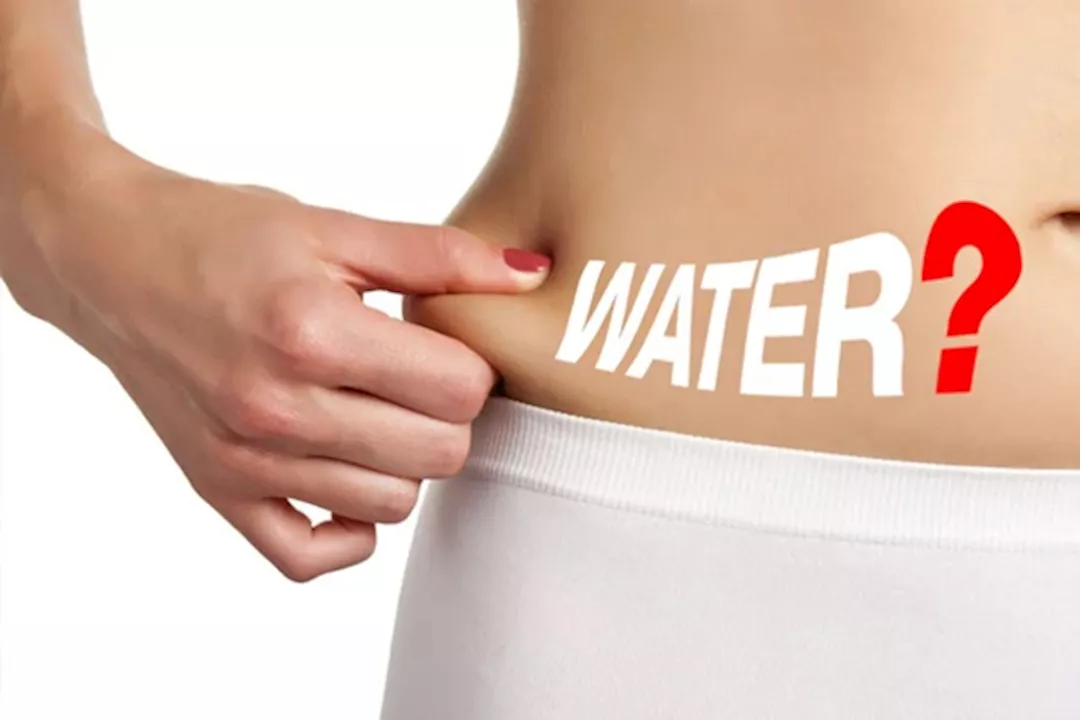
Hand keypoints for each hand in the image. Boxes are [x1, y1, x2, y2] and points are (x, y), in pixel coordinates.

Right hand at [37, 154, 549, 581]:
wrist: (109, 259)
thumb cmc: (224, 234)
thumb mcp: (332, 227)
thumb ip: (439, 255)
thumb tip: (532, 276)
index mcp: (312, 333)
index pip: (460, 391)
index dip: (473, 364)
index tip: (444, 343)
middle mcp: (276, 408)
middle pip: (440, 454)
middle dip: (448, 414)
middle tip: (417, 376)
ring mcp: (245, 460)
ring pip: (392, 506)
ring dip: (404, 462)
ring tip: (376, 410)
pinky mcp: (219, 490)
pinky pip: (309, 557)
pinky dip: (345, 528)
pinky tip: (344, 474)